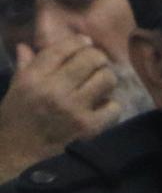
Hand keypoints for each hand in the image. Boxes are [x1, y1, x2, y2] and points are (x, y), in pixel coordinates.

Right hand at [0, 38, 119, 178]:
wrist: (17, 150)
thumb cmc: (17, 116)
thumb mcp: (16, 87)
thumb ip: (25, 64)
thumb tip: (27, 45)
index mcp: (34, 76)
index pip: (63, 48)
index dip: (79, 42)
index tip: (86, 43)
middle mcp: (54, 89)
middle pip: (90, 60)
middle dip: (98, 58)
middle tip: (98, 64)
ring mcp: (73, 108)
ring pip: (106, 79)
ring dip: (107, 78)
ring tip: (102, 83)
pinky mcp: (88, 126)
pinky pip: (114, 106)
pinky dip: (112, 105)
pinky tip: (103, 106)